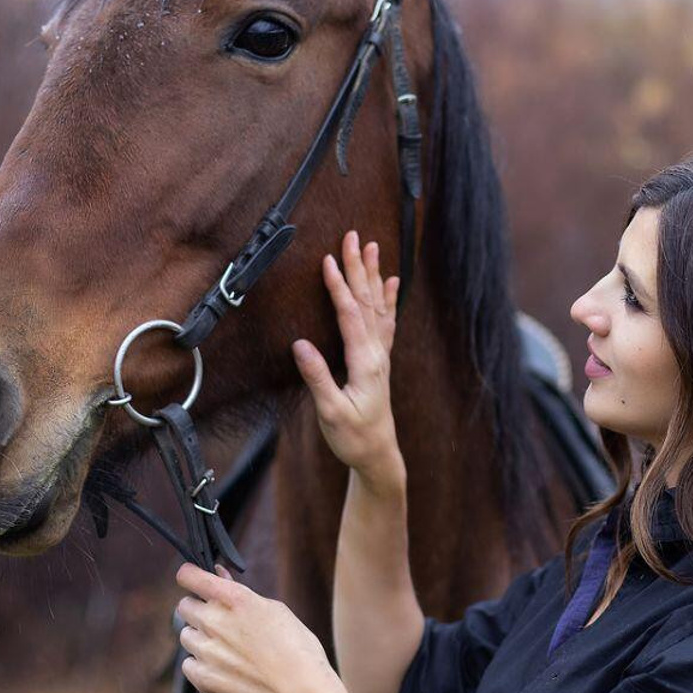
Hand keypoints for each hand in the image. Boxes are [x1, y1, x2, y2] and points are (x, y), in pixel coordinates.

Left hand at [175, 562, 337, 692]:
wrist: (300, 692)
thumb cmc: (296, 647)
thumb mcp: (274, 609)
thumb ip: (240, 593)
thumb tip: (218, 576)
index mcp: (235, 599)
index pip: (189, 576)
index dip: (190, 576)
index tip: (194, 581)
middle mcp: (215, 621)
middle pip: (184, 605)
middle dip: (198, 609)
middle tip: (219, 620)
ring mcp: (207, 651)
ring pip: (185, 634)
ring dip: (200, 637)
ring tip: (226, 648)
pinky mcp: (203, 677)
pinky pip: (188, 663)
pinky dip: (200, 664)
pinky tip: (223, 667)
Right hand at [292, 229, 402, 486]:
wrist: (378, 454)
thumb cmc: (353, 437)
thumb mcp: (331, 413)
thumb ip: (318, 378)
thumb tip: (300, 344)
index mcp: (365, 363)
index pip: (351, 316)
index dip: (339, 287)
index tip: (329, 260)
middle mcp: (377, 354)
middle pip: (367, 302)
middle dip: (359, 268)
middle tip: (354, 237)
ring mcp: (381, 356)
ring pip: (378, 307)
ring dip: (374, 276)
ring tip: (374, 248)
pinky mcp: (380, 361)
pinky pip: (386, 321)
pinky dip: (388, 299)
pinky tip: (392, 283)